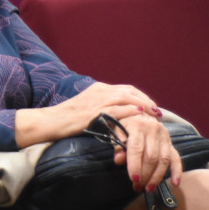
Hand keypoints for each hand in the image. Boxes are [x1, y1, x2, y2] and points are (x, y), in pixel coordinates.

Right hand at [16, 81, 161, 146]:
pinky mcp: (94, 112)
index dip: (141, 96)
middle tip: (158, 111)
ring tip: (155, 114)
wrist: (51, 121)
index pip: (126, 89)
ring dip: (143, 105)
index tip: (151, 105)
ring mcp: (96, 100)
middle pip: (129, 91)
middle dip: (146, 100)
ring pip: (126, 98)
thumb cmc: (67, 118)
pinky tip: (140, 115)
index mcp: (98, 88)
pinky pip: (117, 110)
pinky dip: (130, 111)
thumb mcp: (86, 107)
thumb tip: (117, 113)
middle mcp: (99, 91)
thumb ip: (101, 106)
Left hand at [114, 113, 182, 192]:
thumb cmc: (123, 124)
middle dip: (144, 175)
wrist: (137, 112)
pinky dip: (176, 171)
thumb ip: (117, 144)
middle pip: (151, 157)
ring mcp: (164, 136)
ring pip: (163, 160)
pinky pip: (176, 158)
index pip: (137, 149)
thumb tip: (119, 160)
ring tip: (148, 188)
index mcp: (137, 125)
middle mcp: (153, 129)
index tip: (133, 179)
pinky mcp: (170, 142)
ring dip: (157, 177)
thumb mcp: (116, 130)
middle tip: (137, 187)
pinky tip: (175, 183)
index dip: (135, 165)